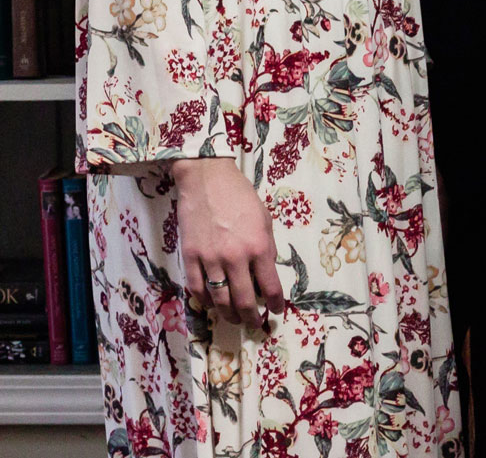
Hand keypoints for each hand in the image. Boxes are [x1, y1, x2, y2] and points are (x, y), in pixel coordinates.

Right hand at [170, 157, 283, 327]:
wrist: (207, 180)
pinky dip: (206, 302)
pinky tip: (212, 305)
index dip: (275, 303)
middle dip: (251, 317)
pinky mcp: (190, 258)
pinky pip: (198, 289)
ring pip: (220, 300)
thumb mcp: (265, 220)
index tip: (276, 311)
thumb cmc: (241, 197)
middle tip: (255, 324)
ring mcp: (210, 259)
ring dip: (228, 315)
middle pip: (244, 300)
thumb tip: (265, 275)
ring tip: (235, 319)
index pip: (271, 286)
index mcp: (259, 247)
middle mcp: (236, 257)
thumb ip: (266, 248)